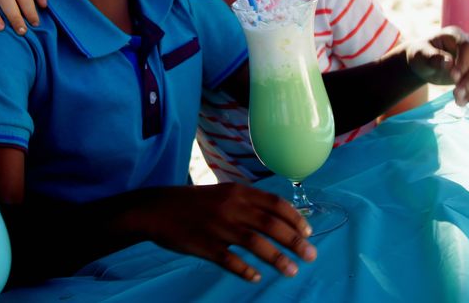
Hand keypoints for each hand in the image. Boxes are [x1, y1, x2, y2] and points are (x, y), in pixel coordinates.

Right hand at [126, 184, 315, 281]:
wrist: (157, 209)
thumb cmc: (195, 203)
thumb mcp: (223, 193)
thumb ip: (249, 202)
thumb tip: (278, 218)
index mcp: (238, 192)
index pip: (275, 203)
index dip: (295, 219)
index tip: (308, 233)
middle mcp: (232, 207)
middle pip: (271, 225)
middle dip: (295, 241)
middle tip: (311, 255)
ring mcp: (218, 226)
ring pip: (256, 243)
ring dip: (278, 259)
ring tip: (292, 270)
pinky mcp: (204, 245)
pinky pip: (230, 260)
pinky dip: (246, 270)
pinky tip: (256, 277)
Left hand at [406, 27, 468, 105]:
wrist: (424, 64)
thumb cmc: (420, 55)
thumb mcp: (420, 55)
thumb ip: (433, 57)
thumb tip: (449, 63)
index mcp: (455, 35)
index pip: (467, 47)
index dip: (464, 62)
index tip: (454, 77)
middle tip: (456, 94)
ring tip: (459, 101)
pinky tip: (464, 101)